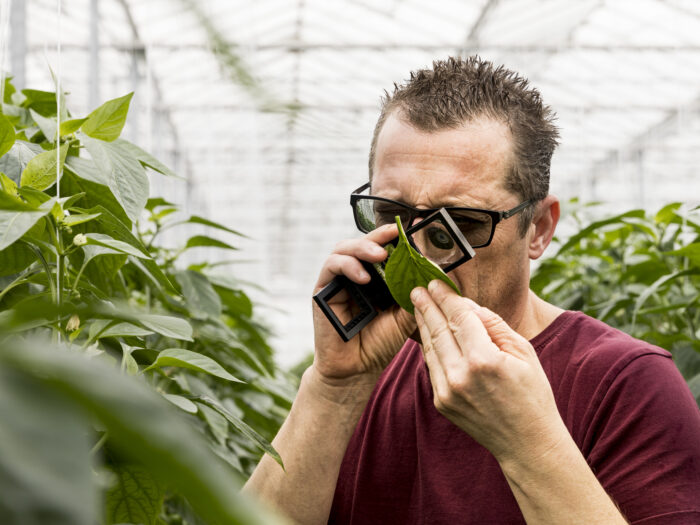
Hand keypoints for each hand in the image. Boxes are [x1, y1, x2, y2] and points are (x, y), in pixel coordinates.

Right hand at [312, 224, 415, 385]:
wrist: (357, 368)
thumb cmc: (380, 342)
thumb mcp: (405, 316)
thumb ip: (415, 293)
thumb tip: (434, 270)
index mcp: (377, 276)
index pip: (383, 247)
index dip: (394, 237)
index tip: (410, 229)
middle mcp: (356, 273)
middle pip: (363, 242)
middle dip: (379, 236)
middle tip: (395, 236)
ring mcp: (338, 280)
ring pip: (345, 248)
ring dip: (363, 247)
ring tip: (380, 255)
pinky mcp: (323, 289)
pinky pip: (332, 266)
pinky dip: (348, 266)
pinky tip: (363, 277)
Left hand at [410, 280, 567, 464]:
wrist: (526, 442)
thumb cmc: (532, 393)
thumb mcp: (523, 352)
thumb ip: (493, 324)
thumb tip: (467, 305)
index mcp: (484, 359)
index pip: (459, 317)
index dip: (446, 297)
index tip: (436, 282)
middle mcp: (460, 374)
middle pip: (438, 329)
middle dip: (427, 305)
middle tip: (418, 288)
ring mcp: (447, 390)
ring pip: (430, 347)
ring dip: (423, 324)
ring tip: (419, 306)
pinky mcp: (440, 402)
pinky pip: (431, 365)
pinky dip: (429, 346)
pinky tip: (428, 333)